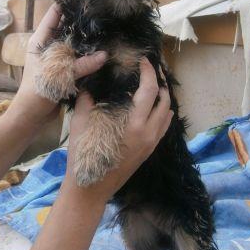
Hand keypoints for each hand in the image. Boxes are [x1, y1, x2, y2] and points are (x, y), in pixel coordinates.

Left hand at [7, 4, 106, 127]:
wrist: (31, 116)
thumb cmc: (38, 91)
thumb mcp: (59, 75)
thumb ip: (82, 64)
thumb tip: (105, 55)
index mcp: (40, 40)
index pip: (54, 14)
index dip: (68, 5)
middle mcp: (49, 46)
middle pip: (67, 27)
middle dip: (82, 22)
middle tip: (103, 13)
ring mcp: (57, 58)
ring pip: (74, 43)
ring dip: (87, 40)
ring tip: (107, 29)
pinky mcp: (64, 71)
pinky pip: (78, 59)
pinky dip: (88, 55)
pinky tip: (104, 51)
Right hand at [63, 58, 173, 204]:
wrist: (91, 189)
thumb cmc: (83, 156)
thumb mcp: (82, 124)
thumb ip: (87, 100)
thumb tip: (90, 81)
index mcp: (134, 124)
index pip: (149, 90)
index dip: (149, 72)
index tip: (144, 61)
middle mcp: (148, 132)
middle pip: (164, 100)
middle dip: (160, 82)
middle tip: (152, 70)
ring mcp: (152, 143)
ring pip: (168, 114)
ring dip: (163, 97)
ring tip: (154, 86)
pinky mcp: (150, 150)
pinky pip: (164, 127)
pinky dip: (163, 113)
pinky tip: (154, 107)